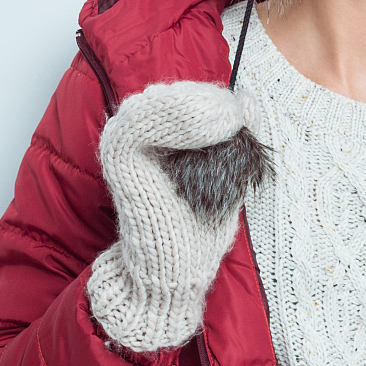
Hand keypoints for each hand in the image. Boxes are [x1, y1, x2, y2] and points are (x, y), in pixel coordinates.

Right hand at [87, 80, 265, 352]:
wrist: (175, 272)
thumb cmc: (199, 229)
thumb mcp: (229, 176)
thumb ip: (235, 138)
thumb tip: (247, 100)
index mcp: (165, 137)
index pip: (191, 98)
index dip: (219, 100)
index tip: (247, 113)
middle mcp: (141, 135)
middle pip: (176, 94)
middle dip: (211, 101)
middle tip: (240, 117)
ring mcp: (126, 144)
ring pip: (157, 101)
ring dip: (197, 104)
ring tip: (229, 117)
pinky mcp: (119, 158)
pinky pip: (139, 123)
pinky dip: (175, 117)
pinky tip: (211, 127)